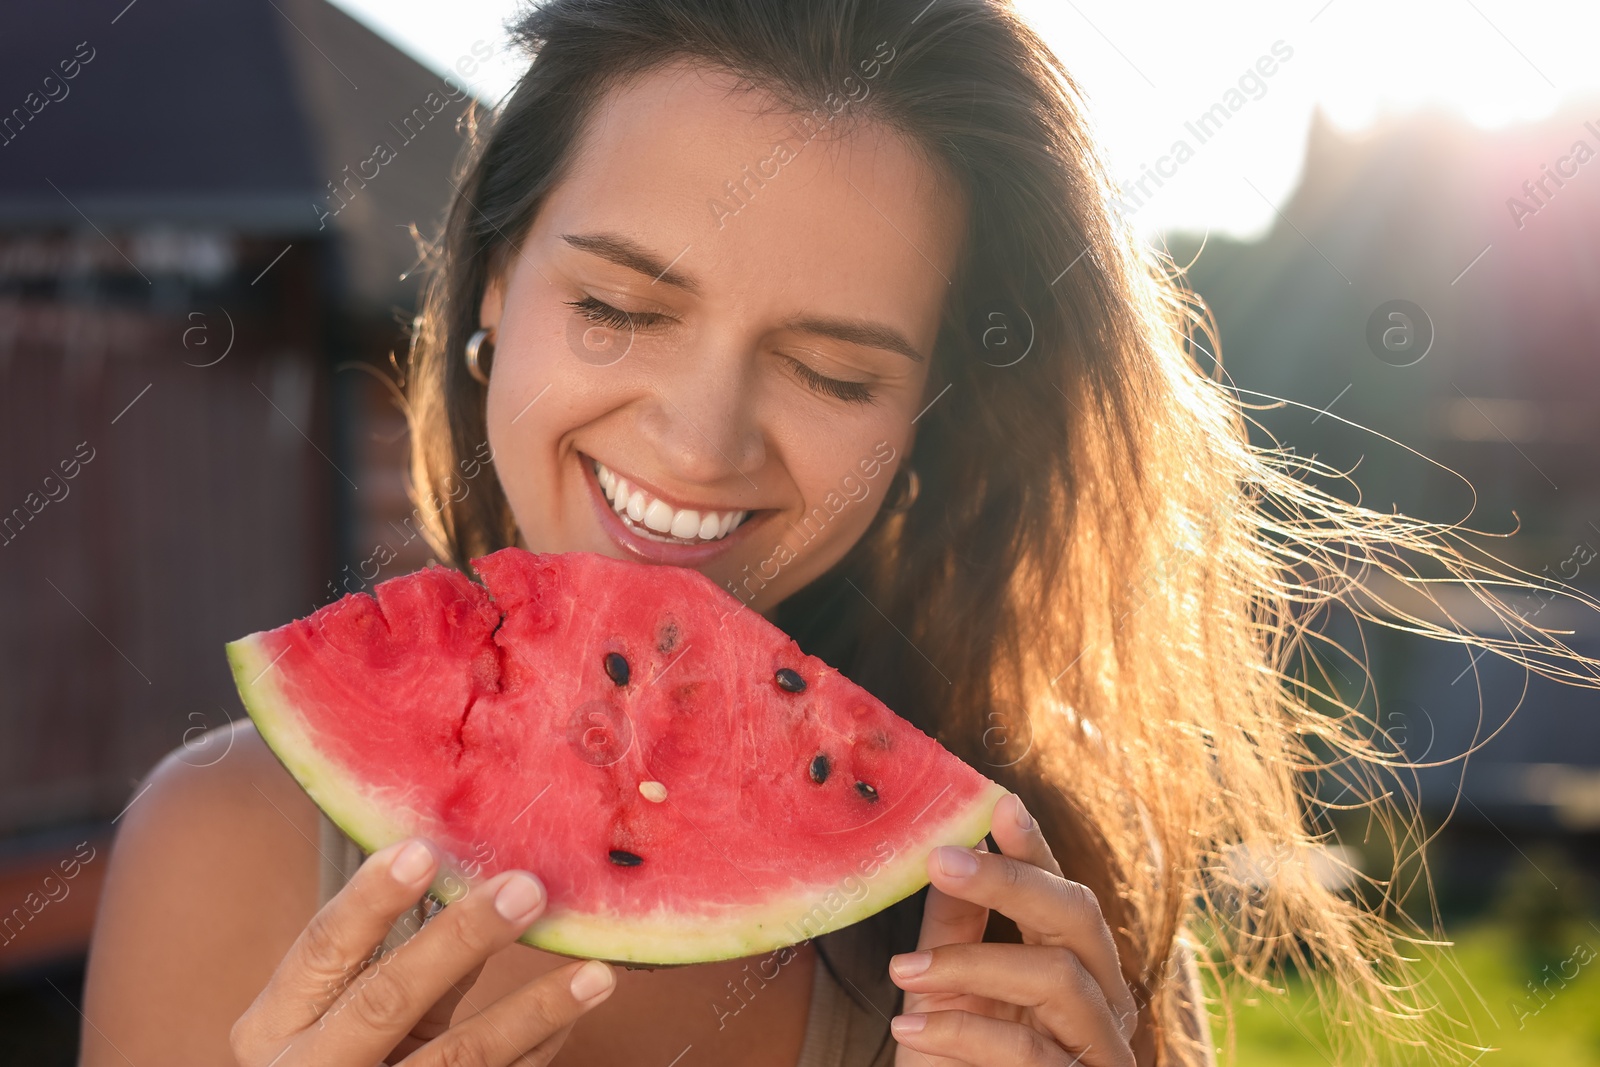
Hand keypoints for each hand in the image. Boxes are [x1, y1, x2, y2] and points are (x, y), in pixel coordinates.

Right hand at [230, 837, 615, 1065]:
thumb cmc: (329, 1059)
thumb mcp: (328, 1014)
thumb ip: (384, 958)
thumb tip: (465, 876)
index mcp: (275, 1024)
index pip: (322, 949)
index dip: (370, 901)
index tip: (422, 850)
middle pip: (389, 999)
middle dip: (460, 941)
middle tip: (525, 889)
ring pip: (458, 1057)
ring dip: (532, 1010)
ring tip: (594, 974)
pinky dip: (537, 1048)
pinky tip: (574, 1011)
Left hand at [887, 793, 1138, 1065]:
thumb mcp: (944, 994)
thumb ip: (952, 931)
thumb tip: (943, 852)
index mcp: (1076, 967)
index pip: (1063, 893)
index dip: (1036, 848)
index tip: (998, 802)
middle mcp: (1105, 1003)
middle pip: (1079, 919)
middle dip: (1010, 882)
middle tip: (940, 860)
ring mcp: (1102, 1051)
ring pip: (1057, 979)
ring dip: (971, 966)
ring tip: (902, 973)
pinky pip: (1031, 1050)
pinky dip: (965, 1032)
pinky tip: (910, 1028)